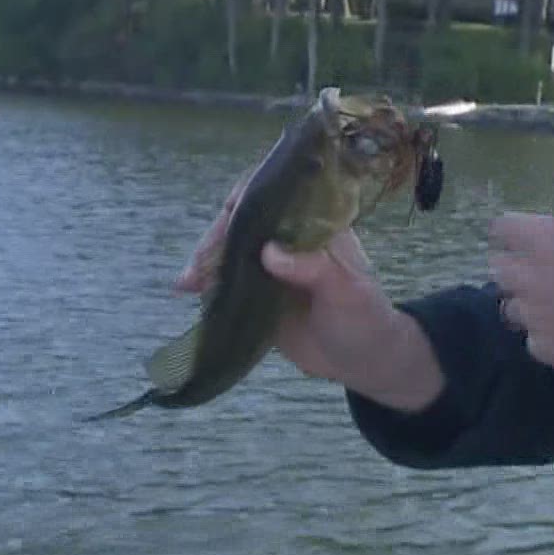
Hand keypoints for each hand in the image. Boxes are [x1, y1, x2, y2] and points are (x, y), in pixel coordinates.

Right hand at [175, 160, 443, 410]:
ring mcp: (269, 266)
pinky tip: (188, 291)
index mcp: (314, 224)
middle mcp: (287, 238)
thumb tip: (270, 252)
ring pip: (229, 250)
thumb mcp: (348, 291)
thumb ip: (315, 268)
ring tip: (188, 282)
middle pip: (243, 221)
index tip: (231, 210)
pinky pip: (226, 282)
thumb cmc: (365, 317)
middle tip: (201, 264)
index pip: (277, 193)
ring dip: (206, 260)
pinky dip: (206, 284)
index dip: (250, 195)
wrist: (362, 361)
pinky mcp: (256, 294)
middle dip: (217, 236)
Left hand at [488, 155, 553, 379]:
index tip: (528, 234)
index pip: (500, 228)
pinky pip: (532, 339)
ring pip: (511, 307)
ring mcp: (535, 317)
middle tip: (543, 268)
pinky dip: (545, 334)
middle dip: (514, 264)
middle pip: (498, 268)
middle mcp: (528, 278)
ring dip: (526, 301)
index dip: (512, 229)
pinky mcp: (547, 349)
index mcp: (541, 240)